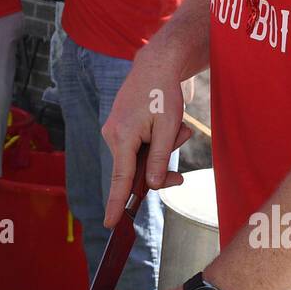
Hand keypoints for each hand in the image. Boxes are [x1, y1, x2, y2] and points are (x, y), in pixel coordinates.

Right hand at [101, 36, 189, 225]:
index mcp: (122, 138)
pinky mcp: (120, 128)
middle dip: (160, 168)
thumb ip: (160, 159)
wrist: (155, 65)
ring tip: (176, 127)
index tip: (110, 224)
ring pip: (140, 159)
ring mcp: (114, 131)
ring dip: (161, 150)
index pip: (120, 180)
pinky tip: (166, 123)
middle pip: (135, 171)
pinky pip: (139, 148)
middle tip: (180, 164)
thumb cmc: (163, 94)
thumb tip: (150, 186)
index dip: (117, 204)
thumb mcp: (168, 128)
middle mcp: (112, 136)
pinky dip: (155, 142)